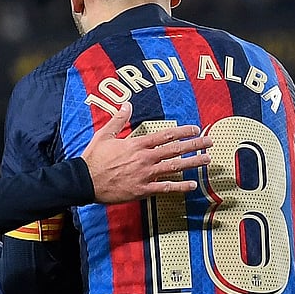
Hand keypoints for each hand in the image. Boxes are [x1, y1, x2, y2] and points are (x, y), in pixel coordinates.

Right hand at [81, 102, 211, 203]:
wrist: (85, 181)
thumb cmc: (94, 158)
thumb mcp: (104, 135)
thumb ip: (118, 119)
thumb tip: (127, 104)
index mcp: (137, 144)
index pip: (165, 135)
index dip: (182, 132)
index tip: (195, 129)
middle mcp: (145, 158)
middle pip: (175, 150)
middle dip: (194, 145)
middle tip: (210, 142)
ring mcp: (145, 175)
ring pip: (174, 167)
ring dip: (192, 163)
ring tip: (207, 160)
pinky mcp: (142, 190)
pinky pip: (165, 188)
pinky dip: (179, 186)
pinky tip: (192, 185)